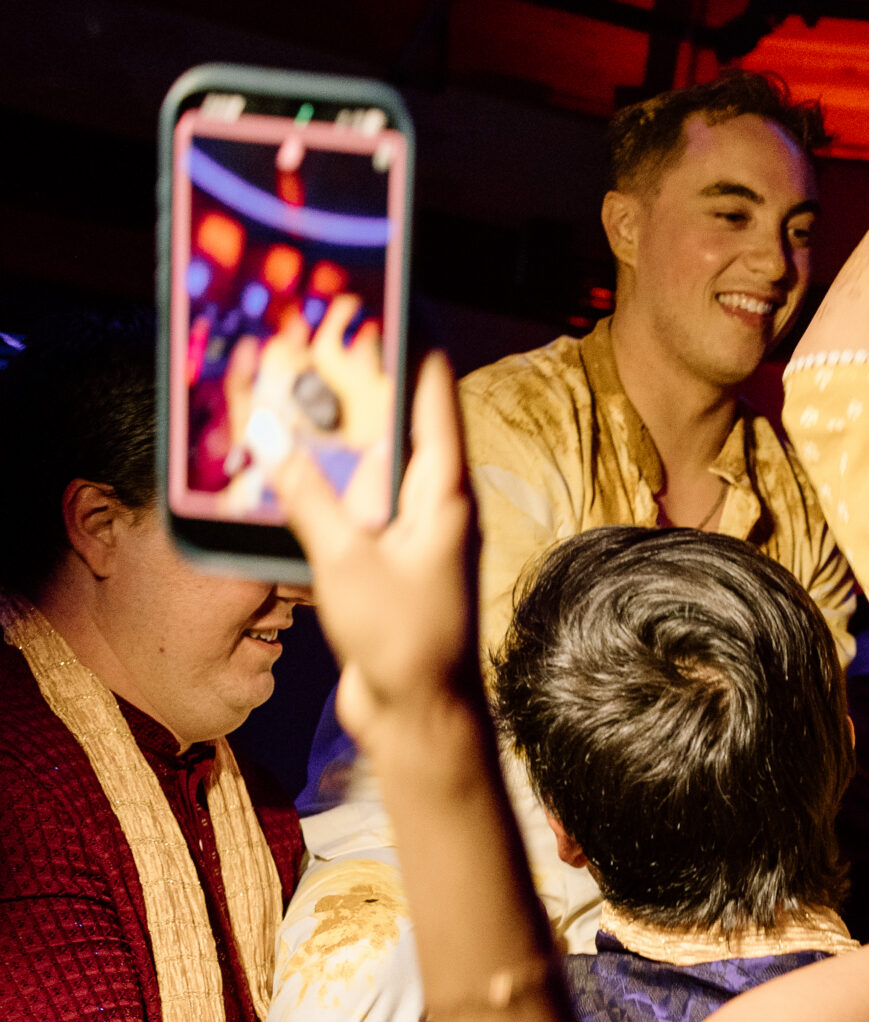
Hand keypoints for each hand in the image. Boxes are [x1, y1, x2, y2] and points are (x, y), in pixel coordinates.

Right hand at [260, 351, 480, 751]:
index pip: (435, 402)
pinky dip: (332, 490)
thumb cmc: (403, 641)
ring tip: (307, 396)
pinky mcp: (392, 570)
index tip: (399, 304)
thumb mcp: (346, 560)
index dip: (417, 350)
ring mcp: (417, 541)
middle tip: (336, 341)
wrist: (419, 717)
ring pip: (378, 473)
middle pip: (405, 431)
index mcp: (446, 497)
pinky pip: (360, 514)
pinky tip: (298, 475)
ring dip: (345, 441)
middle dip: (372, 389)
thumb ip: (307, 497)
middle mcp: (438, 511)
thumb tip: (270, 436)